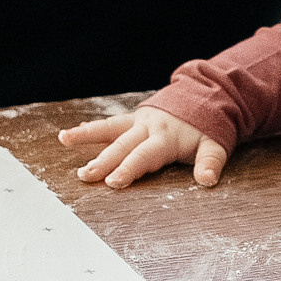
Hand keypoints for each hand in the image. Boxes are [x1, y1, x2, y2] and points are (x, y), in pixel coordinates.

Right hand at [59, 107, 229, 187]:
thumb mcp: (215, 146)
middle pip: (122, 146)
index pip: (145, 156)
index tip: (114, 182)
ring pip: (110, 129)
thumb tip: (207, 181)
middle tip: (85, 175)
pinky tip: (72, 134)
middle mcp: (148, 128)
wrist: (204, 98)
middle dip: (103, 160)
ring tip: (65, 139)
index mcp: (166, 137)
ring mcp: (138, 122)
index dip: (129, 169)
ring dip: (87, 135)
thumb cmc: (207, 129)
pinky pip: (110, 125)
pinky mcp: (132, 120)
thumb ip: (210, 163)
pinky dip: (91, 129)